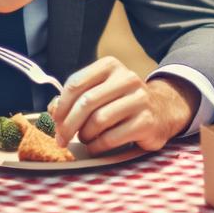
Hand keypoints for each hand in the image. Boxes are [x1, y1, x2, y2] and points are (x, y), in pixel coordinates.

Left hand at [49, 57, 198, 154]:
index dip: (61, 105)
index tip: (55, 120)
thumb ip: (76, 97)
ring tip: (86, 138)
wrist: (161, 111)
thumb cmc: (122, 102)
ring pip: (98, 121)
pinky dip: (97, 146)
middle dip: (68, 125)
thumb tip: (52, 109)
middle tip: (61, 139)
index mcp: (111, 66)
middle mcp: (127, 78)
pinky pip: (111, 138)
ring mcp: (139, 99)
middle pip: (86, 103)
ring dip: (85, 135)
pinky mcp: (146, 121)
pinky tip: (96, 146)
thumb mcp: (101, 91)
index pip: (76, 83)